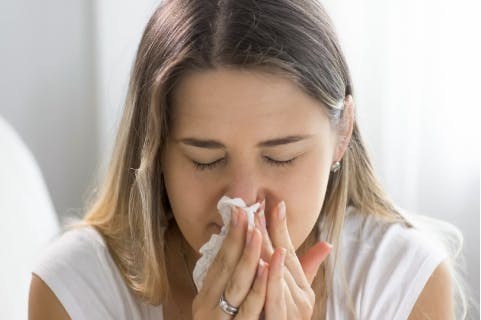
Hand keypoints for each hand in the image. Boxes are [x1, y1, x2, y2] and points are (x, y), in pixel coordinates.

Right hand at [192, 207, 268, 318]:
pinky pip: (248, 309)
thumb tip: (245, 258)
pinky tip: (266, 269)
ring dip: (248, 256)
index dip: (230, 236)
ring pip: (236, 284)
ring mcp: (219, 318)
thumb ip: (231, 285)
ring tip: (257, 231)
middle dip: (236, 237)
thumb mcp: (221, 308)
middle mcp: (208, 305)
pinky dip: (258, 288)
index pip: (219, 261)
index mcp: (206, 296)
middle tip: (245, 211)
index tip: (239, 212)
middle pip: (225, 267)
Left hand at [254, 201, 331, 318]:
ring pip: (277, 274)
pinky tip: (264, 261)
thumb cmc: (290, 318)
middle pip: (283, 257)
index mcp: (302, 285)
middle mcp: (300, 295)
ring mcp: (291, 309)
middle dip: (269, 230)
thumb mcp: (299, 294)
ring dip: (268, 248)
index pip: (291, 250)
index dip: (282, 227)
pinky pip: (273, 299)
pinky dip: (270, 280)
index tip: (275, 203)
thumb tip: (326, 244)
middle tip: (258, 205)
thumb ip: (308, 268)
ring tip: (258, 225)